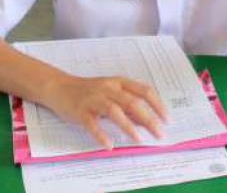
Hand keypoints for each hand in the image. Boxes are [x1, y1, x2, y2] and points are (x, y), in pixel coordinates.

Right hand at [42, 74, 167, 149]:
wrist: (59, 87)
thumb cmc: (90, 91)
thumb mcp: (112, 94)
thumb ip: (128, 105)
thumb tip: (147, 120)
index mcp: (119, 82)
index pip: (144, 90)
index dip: (157, 105)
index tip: (167, 119)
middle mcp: (108, 88)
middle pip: (132, 102)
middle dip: (148, 119)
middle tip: (159, 134)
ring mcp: (93, 99)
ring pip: (114, 111)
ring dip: (128, 126)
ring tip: (139, 140)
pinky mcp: (80, 110)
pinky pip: (92, 124)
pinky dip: (101, 135)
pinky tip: (109, 145)